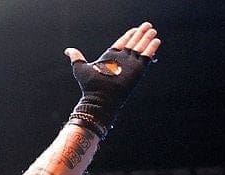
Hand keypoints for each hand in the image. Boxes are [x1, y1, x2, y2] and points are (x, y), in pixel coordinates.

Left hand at [64, 21, 161, 137]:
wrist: (100, 98)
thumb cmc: (89, 86)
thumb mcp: (81, 69)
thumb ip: (76, 58)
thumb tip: (68, 51)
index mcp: (110, 58)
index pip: (122, 43)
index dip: (128, 36)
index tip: (135, 29)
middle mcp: (121, 61)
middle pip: (133, 44)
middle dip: (140, 35)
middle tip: (148, 26)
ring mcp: (130, 65)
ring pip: (140, 48)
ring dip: (147, 39)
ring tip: (153, 31)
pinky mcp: (137, 70)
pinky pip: (146, 57)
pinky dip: (151, 49)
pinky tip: (156, 41)